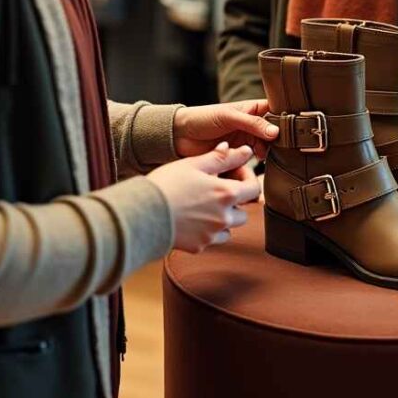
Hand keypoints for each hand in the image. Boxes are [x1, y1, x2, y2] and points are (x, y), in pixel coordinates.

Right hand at [148, 143, 262, 252]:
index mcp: (226, 194)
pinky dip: (208, 230)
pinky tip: (192, 218)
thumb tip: (245, 151)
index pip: (254, 188)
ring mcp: (212, 234)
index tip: (232, 172)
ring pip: (229, 227)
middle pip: (244, 211)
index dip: (247, 177)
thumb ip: (222, 158)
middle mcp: (224, 217)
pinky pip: (212, 238)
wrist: (143, 214)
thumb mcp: (194, 164)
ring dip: (223, 216)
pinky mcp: (200, 246)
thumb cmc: (167, 184)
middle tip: (215, 188)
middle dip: (235, 200)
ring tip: (202, 203)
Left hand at [173, 100, 277, 159]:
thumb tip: (275, 132)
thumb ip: (252, 124)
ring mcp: (245, 141)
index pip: (275, 111)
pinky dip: (254, 164)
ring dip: (265, 154)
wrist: (180, 137)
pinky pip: (252, 162)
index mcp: (252, 110)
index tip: (294, 129)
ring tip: (262, 156)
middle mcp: (251, 125)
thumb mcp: (229, 117)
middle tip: (282, 148)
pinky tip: (253, 165)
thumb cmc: (203, 118)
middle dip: (277, 141)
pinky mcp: (238, 156)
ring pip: (265, 149)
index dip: (285, 119)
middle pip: (274, 134)